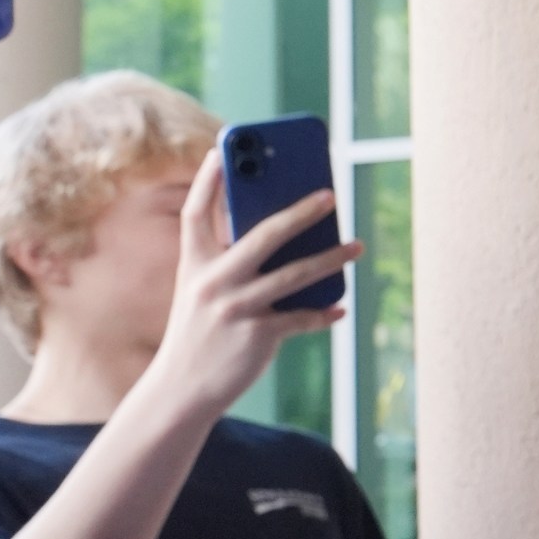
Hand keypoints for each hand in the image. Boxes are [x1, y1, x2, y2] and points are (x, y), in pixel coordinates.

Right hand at [147, 150, 359, 420]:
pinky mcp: (257, 335)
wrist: (181, 390)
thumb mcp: (202, 290)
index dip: (208, 180)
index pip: (197, 213)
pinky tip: (339, 307)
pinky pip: (302, 317)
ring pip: (296, 275)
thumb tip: (285, 229)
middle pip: (264, 235)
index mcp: (194, 264)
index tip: (222, 148)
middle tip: (331, 195)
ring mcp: (235, 308)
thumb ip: (230, 260)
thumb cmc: (200, 330)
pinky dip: (323, 312)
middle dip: (301, 212)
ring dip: (333, 258)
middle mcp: (212, 281)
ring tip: (357, 246)